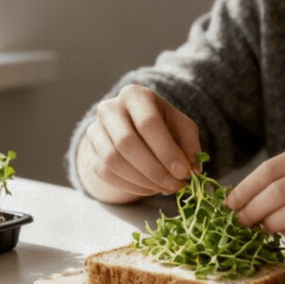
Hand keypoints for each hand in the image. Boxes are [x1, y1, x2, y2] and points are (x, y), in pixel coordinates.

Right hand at [75, 84, 201, 202]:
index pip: (148, 123)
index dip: (166, 151)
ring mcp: (96, 130)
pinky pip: (106, 173)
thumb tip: (193, 170)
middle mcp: (110, 108)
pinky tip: (149, 188)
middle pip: (126, 142)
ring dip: (142, 181)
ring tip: (164, 188)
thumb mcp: (181, 128)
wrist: (132, 129)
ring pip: (113, 160)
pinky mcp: (91, 151)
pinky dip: (130, 186)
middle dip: (154, 170)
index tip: (183, 172)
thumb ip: (190, 147)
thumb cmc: (161, 127)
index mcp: (136, 95)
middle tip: (175, 186)